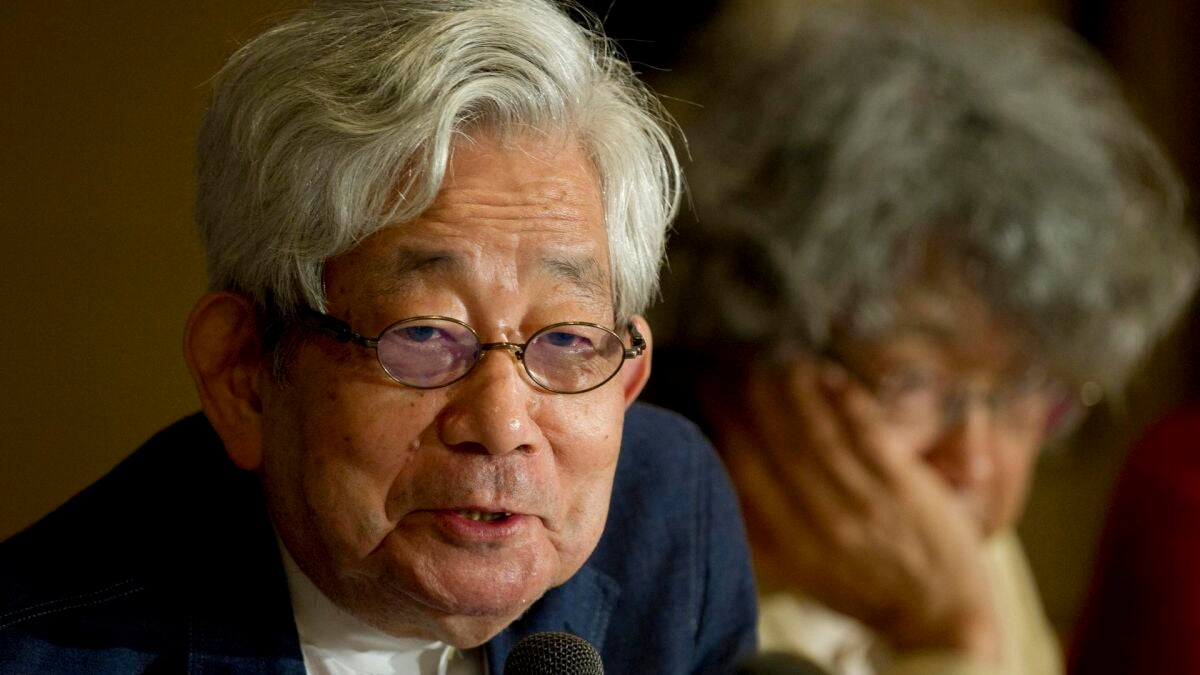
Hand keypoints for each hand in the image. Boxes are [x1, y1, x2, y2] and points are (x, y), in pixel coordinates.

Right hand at [715, 354, 1000, 660]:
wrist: (941, 617)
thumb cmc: (867, 593)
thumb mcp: (802, 578)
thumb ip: (763, 540)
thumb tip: (728, 489)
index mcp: (792, 549)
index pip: (748, 476)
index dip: (730, 430)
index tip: (719, 398)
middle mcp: (825, 525)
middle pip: (781, 447)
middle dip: (760, 401)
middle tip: (748, 368)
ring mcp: (867, 504)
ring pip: (820, 435)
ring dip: (798, 392)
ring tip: (784, 362)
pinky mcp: (905, 488)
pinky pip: (867, 433)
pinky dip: (845, 401)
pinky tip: (828, 376)